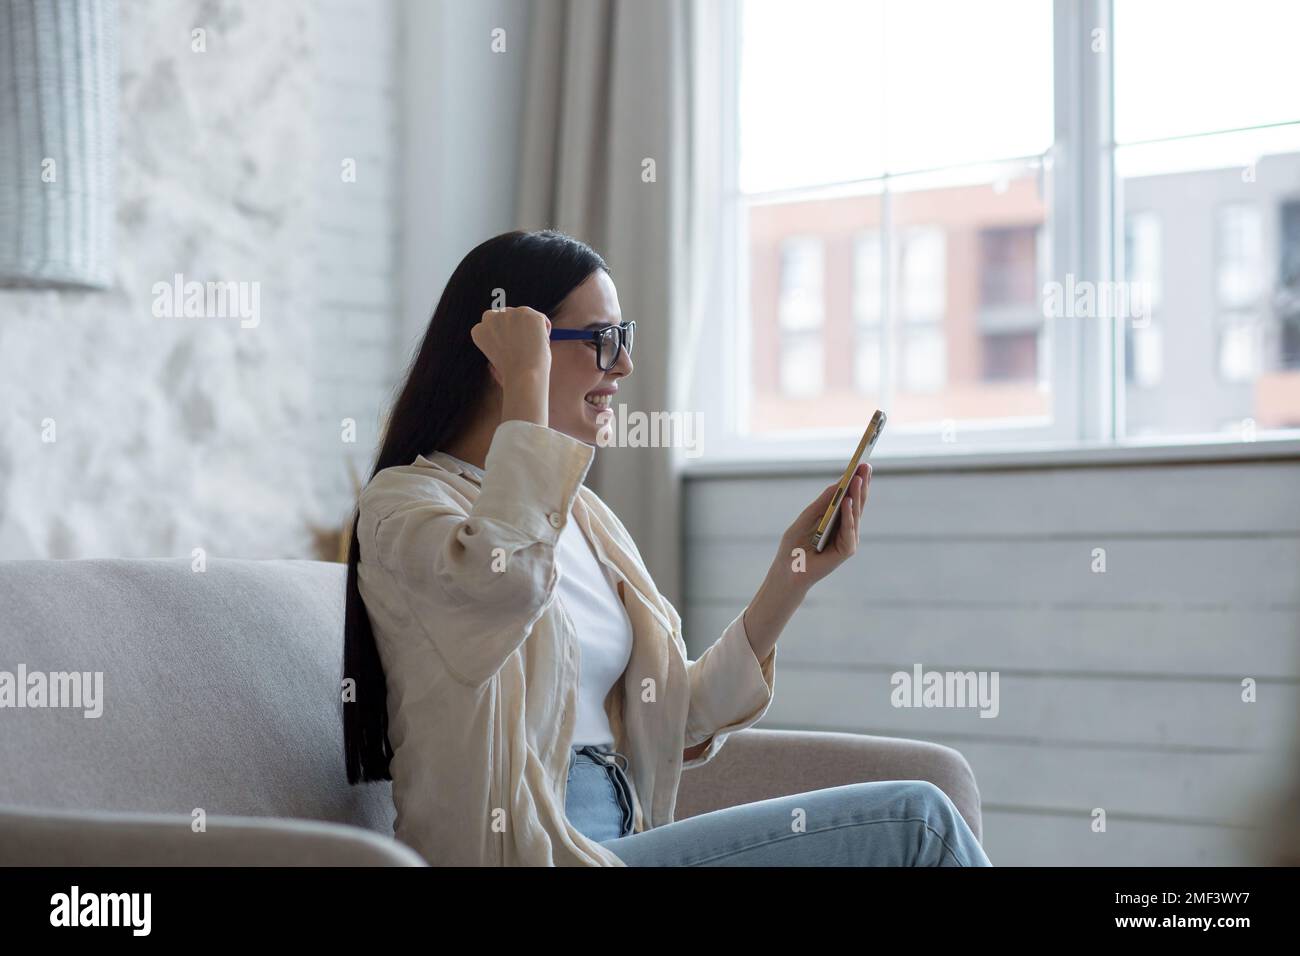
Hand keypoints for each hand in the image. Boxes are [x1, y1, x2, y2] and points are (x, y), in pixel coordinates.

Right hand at [470, 306, 551, 386]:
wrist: (523, 375)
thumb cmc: (512, 374)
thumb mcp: (496, 359)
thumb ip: (499, 345)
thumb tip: (508, 342)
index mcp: (479, 330)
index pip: (490, 322)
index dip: (503, 333)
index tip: (511, 345)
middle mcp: (491, 317)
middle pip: (506, 313)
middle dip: (515, 324)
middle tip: (525, 343)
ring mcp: (509, 313)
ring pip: (524, 315)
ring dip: (530, 327)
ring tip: (532, 347)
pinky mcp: (528, 313)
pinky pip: (540, 319)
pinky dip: (544, 330)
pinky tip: (541, 343)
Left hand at [773, 463, 870, 590]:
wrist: (787, 571)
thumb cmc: (795, 545)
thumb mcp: (807, 517)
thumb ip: (823, 503)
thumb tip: (838, 483)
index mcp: (837, 520)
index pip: (849, 497)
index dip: (856, 481)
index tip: (862, 463)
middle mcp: (846, 529)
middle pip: (856, 503)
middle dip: (861, 484)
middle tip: (865, 466)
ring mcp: (848, 540)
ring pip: (855, 514)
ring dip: (856, 496)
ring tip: (857, 478)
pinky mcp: (846, 551)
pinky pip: (849, 530)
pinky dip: (848, 515)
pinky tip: (847, 501)